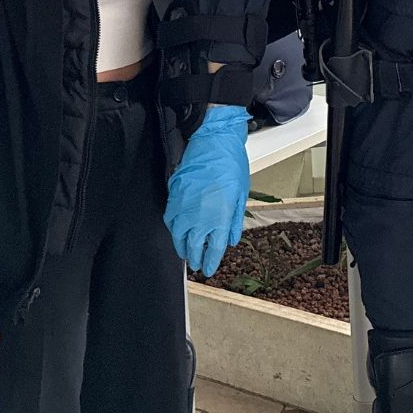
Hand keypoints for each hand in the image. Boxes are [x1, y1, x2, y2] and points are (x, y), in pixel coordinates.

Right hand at [164, 105, 250, 275]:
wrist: (213, 143)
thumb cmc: (231, 165)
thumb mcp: (241, 194)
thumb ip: (234, 220)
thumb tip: (231, 240)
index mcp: (219, 218)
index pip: (213, 248)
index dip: (210, 262)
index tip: (209, 269)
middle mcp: (199, 218)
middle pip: (194, 247)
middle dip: (195, 258)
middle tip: (196, 265)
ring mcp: (184, 209)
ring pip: (179, 237)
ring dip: (182, 248)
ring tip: (186, 254)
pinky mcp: (174, 199)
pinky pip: (171, 222)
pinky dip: (174, 231)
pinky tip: (177, 233)